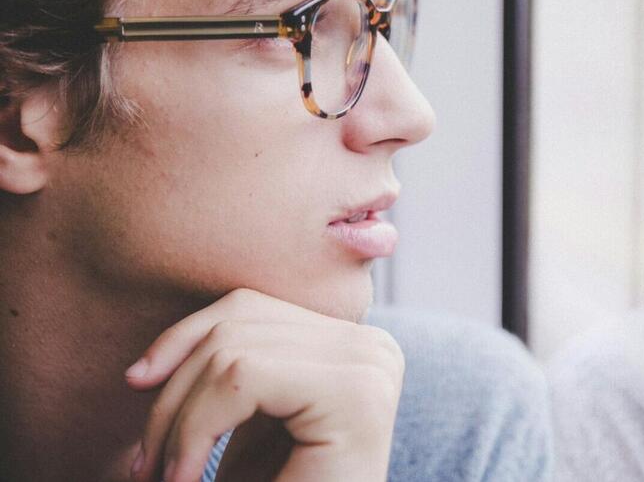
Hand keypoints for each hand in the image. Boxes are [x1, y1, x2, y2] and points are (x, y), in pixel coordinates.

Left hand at [125, 288, 403, 481]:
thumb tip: (139, 365)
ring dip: (174, 418)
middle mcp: (373, 346)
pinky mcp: (357, 392)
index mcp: (351, 347)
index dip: (179, 348)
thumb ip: (221, 378)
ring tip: (166, 474)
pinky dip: (192, 429)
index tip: (140, 409)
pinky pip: (242, 375)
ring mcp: (371, 364)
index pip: (247, 308)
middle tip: (143, 465)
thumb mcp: (243, 434)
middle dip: (170, 392)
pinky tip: (185, 476)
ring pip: (231, 348)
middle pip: (236, 321)